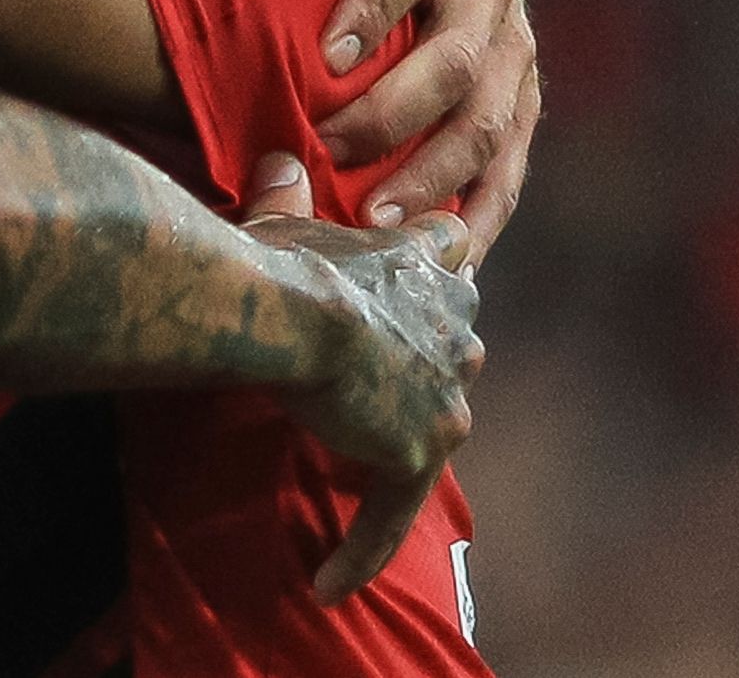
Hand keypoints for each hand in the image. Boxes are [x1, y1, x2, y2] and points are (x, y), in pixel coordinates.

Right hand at [239, 153, 480, 602]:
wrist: (297, 312)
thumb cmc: (283, 260)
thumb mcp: (283, 219)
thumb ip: (286, 194)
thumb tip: (280, 159)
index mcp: (424, 261)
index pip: (451, 256)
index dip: (436, 263)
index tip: (428, 269)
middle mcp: (453, 325)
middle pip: (458, 342)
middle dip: (428, 358)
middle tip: (379, 384)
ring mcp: (444, 393)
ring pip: (437, 424)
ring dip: (403, 446)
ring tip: (363, 472)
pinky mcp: (422, 448)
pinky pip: (392, 511)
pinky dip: (362, 546)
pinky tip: (330, 581)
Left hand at [279, 0, 540, 263]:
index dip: (374, 4)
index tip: (324, 55)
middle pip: (458, 61)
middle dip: (393, 115)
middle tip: (328, 151)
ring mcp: (515, 55)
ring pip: (490, 127)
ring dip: (433, 179)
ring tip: (375, 221)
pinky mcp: (523, 108)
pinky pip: (509, 173)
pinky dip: (476, 217)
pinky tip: (440, 257)